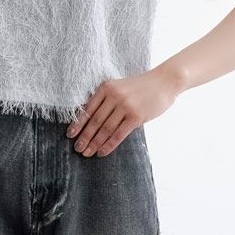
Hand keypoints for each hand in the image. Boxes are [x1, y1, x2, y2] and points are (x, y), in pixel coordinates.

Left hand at [66, 65, 184, 155]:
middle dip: (84, 137)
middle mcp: (114, 96)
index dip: (78, 123)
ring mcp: (125, 106)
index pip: (88, 109)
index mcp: (106, 87)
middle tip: (78, 149)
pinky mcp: (136, 116)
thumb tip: (91, 122)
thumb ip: (107, 100)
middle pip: (95, 121)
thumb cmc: (141, 87)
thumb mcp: (120, 87)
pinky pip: (118, 134)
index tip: (70, 135)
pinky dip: (108, 145)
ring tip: (87, 153)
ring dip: (94, 143)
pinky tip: (102, 152)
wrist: (165, 81)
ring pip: (105, 129)